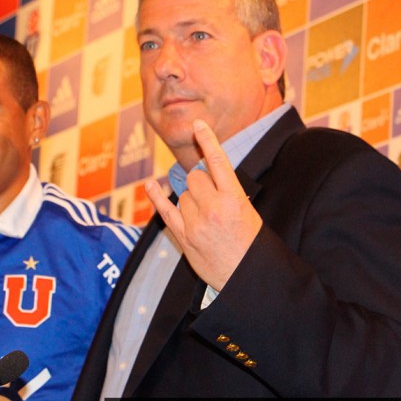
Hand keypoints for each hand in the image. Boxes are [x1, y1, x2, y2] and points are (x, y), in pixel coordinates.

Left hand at [145, 119, 261, 290]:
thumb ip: (228, 191)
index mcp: (235, 199)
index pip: (218, 162)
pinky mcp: (184, 237)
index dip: (207, 140)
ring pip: (183, 194)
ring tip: (206, 217)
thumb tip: (208, 172)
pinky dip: (156, 197)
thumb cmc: (251, 244)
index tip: (198, 124)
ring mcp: (196, 223)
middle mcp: (214, 208)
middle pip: (195, 177)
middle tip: (212, 197)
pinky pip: (165, 211)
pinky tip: (150, 185)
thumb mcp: (248, 212)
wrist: (246, 276)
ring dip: (191, 198)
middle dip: (200, 181)